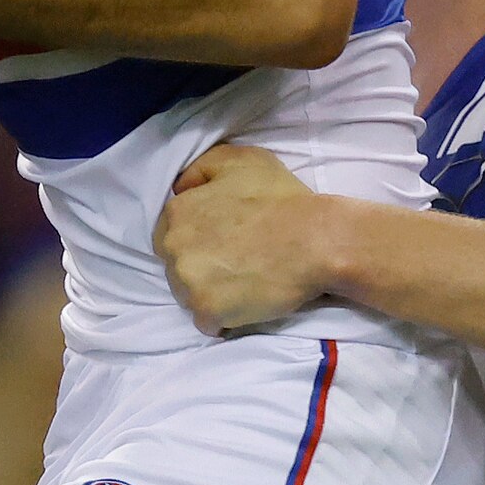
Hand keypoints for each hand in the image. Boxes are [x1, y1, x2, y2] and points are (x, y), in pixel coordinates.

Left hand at [155, 146, 339, 333]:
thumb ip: (200, 170)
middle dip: (199, 268)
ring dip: (210, 294)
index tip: (221, 244)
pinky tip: (246, 304)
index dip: (196, 241)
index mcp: (177, 212)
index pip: (168, 236)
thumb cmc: (282, 199)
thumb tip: (180, 188)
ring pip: (188, 296)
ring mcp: (188, 281)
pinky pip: (206, 322)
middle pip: (175, 268)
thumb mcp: (239, 161)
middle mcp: (174, 247)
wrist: (316, 240)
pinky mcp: (207, 310)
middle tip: (235, 265)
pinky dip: (224, 318)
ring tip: (243, 284)